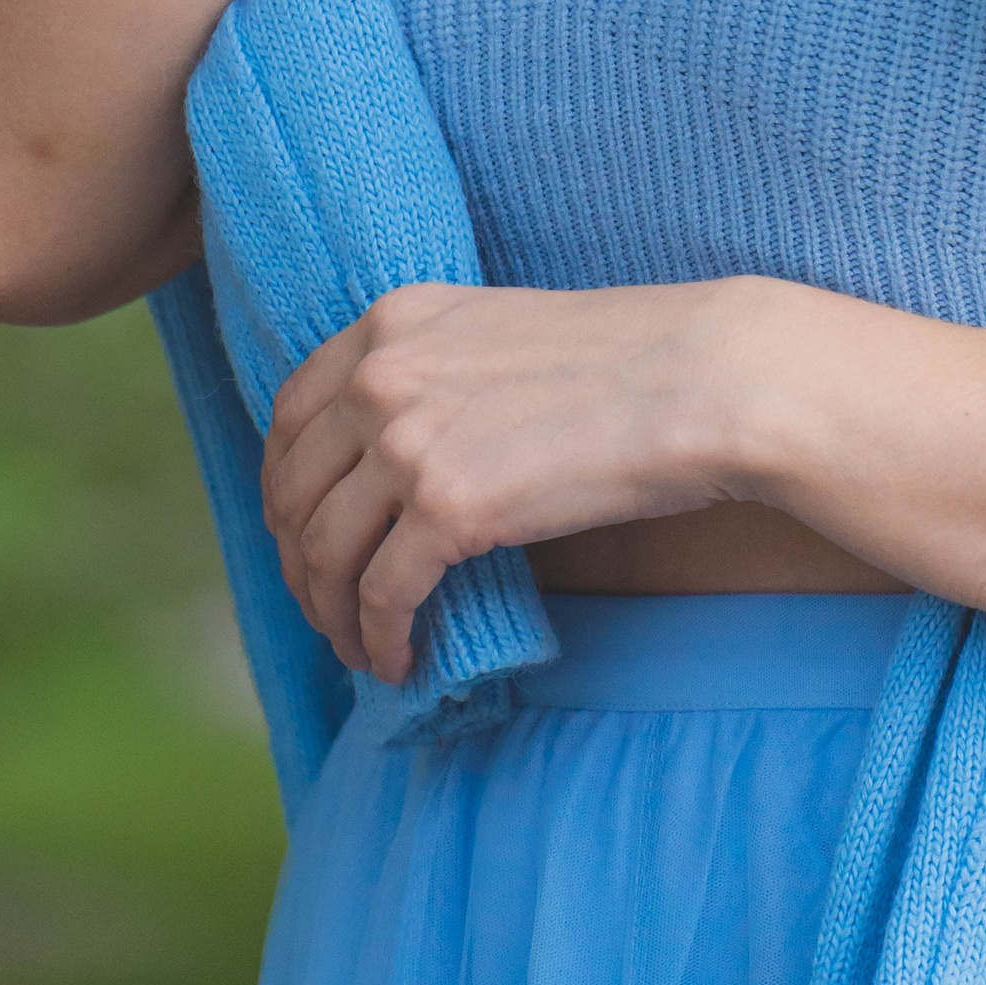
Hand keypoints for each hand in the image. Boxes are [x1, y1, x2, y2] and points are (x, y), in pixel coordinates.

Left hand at [260, 276, 749, 681]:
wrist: (701, 377)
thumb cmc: (624, 359)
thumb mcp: (496, 334)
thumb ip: (431, 375)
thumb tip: (391, 459)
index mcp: (392, 322)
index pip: (290, 417)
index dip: (285, 489)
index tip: (303, 534)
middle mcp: (383, 375)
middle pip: (295, 493)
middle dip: (300, 566)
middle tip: (327, 610)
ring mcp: (409, 440)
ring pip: (325, 554)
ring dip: (333, 616)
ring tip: (362, 648)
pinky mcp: (449, 508)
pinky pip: (382, 597)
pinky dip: (382, 641)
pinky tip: (402, 663)